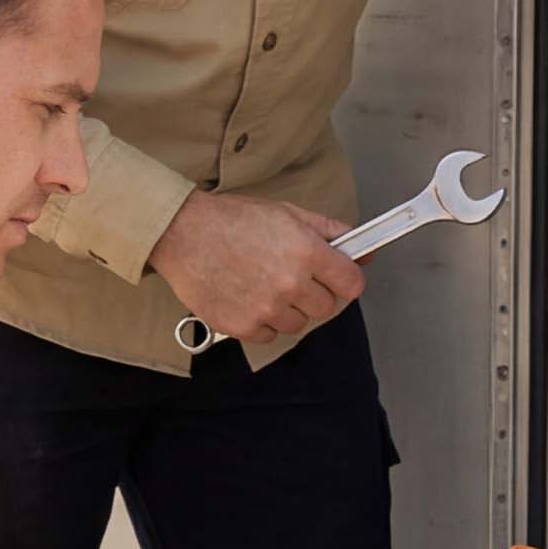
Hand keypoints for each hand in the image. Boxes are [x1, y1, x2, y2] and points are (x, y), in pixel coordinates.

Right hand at [148, 189, 364, 343]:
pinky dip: (261, 321)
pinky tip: (246, 297)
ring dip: (287, 309)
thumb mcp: (287, 213)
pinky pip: (268, 335)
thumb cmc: (232, 220)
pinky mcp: (242, 326)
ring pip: (297, 324)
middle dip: (314, 294)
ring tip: (263, 284)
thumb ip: (329, 232)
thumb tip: (364, 252)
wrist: (183, 233)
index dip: (345, 279)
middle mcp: (290, 283)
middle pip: (326, 307)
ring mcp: (266, 308)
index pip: (352, 284)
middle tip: (291, 277)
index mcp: (306, 251)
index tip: (336, 277)